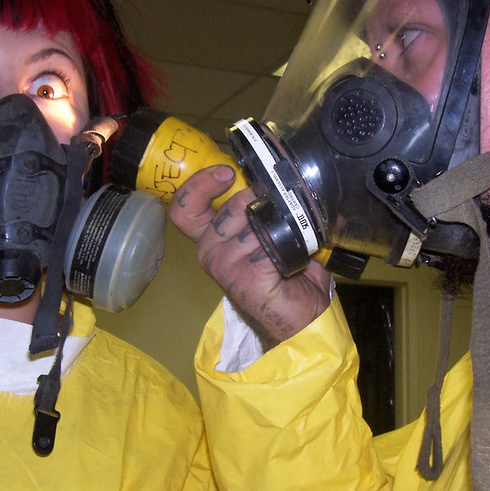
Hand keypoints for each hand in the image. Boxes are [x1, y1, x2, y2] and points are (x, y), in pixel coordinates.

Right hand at [170, 165, 331, 345]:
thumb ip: (266, 207)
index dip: (199, 185)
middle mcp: (210, 252)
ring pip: (256, 223)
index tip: (226, 173)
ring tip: (297, 244)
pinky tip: (297, 258)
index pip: (185, 209)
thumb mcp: (272, 232)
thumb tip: (285, 175)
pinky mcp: (243, 278)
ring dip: (284, 229)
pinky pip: (270, 243)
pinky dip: (291, 247)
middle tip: (289, 217)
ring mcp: (223, 266)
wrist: (304, 316)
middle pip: (232, 206)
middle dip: (266, 204)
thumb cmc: (290, 274)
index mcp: (213, 238)